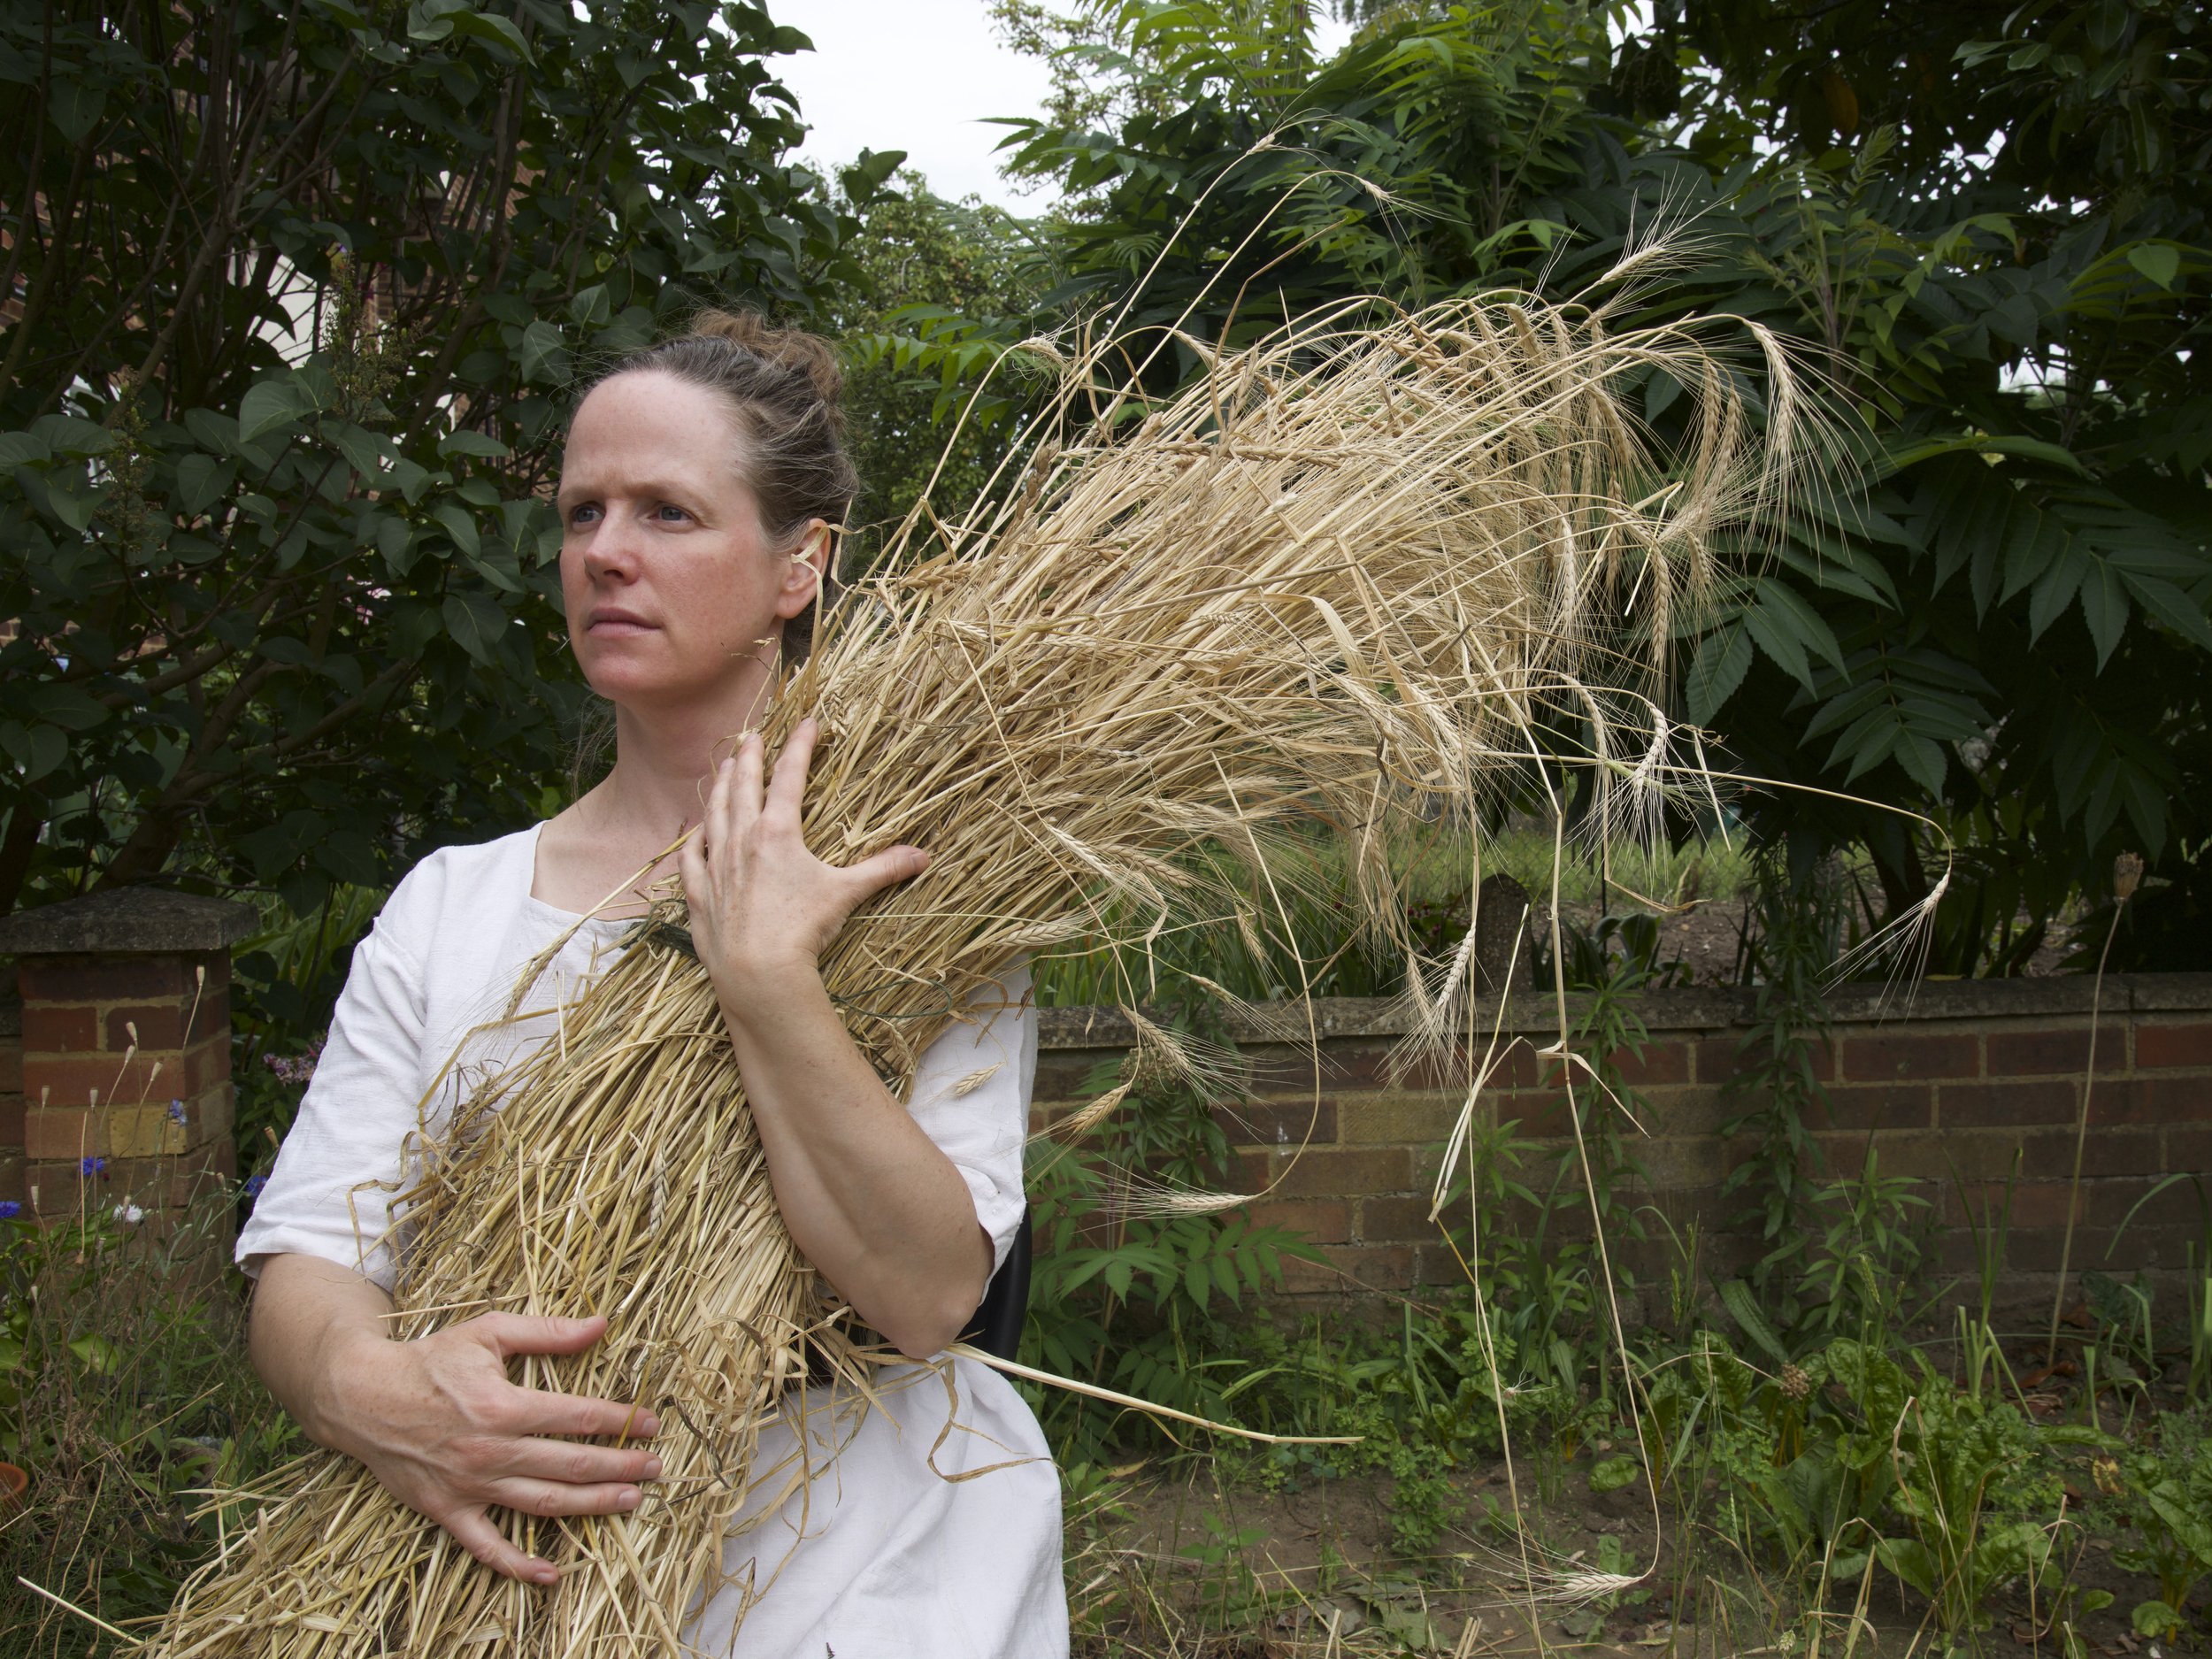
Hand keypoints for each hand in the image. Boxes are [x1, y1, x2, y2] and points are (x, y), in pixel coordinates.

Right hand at [315, 1311, 660, 1585]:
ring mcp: (470, 1485)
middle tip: (655, 1468)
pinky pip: (486, 1546)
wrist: (362, 1397)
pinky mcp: (447, 1510)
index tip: (651, 1423)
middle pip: (571, 1464)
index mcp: (504, 1405)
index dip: (621, 1421)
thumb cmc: (429, 1360)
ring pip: (543, 1503)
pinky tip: (551, 1574)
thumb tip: (601, 1324)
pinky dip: (518, 1565)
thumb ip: (547, 1332)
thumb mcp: (488, 1332)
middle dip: (620, 1467)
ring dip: (592, 1505)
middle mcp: (491, 1450)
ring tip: (630, 1502)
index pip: (579, 1417)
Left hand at [679, 716, 928, 1009]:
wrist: (758, 971)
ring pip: (714, 813)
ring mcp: (715, 864)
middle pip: (743, 785)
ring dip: (719, 786)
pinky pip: (691, 857)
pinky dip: (694, 839)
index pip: (790, 776)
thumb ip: (883, 870)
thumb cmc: (803, 929)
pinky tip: (696, 831)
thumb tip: (923, 857)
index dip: (800, 746)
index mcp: (777, 832)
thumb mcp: (846, 894)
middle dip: (749, 756)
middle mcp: (742, 839)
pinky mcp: (699, 892)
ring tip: (722, 768)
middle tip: (752, 735)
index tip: (807, 723)